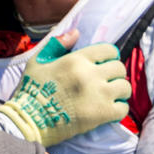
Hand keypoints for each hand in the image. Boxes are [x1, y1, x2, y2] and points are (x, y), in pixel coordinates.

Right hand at [0, 33, 129, 144]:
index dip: (109, 56)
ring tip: (111, 96)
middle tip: (107, 82)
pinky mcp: (101, 114)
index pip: (108, 50)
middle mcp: (90, 74)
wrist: (29, 121)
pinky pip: (123, 109)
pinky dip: (119, 110)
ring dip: (120, 91)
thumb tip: (76, 33)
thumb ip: (57, 44)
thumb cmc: (31, 90)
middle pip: (119, 68)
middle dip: (115, 74)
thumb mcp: (38, 61)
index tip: (105, 64)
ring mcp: (98, 94)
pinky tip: (110, 110)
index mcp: (76, 60)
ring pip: (125, 87)